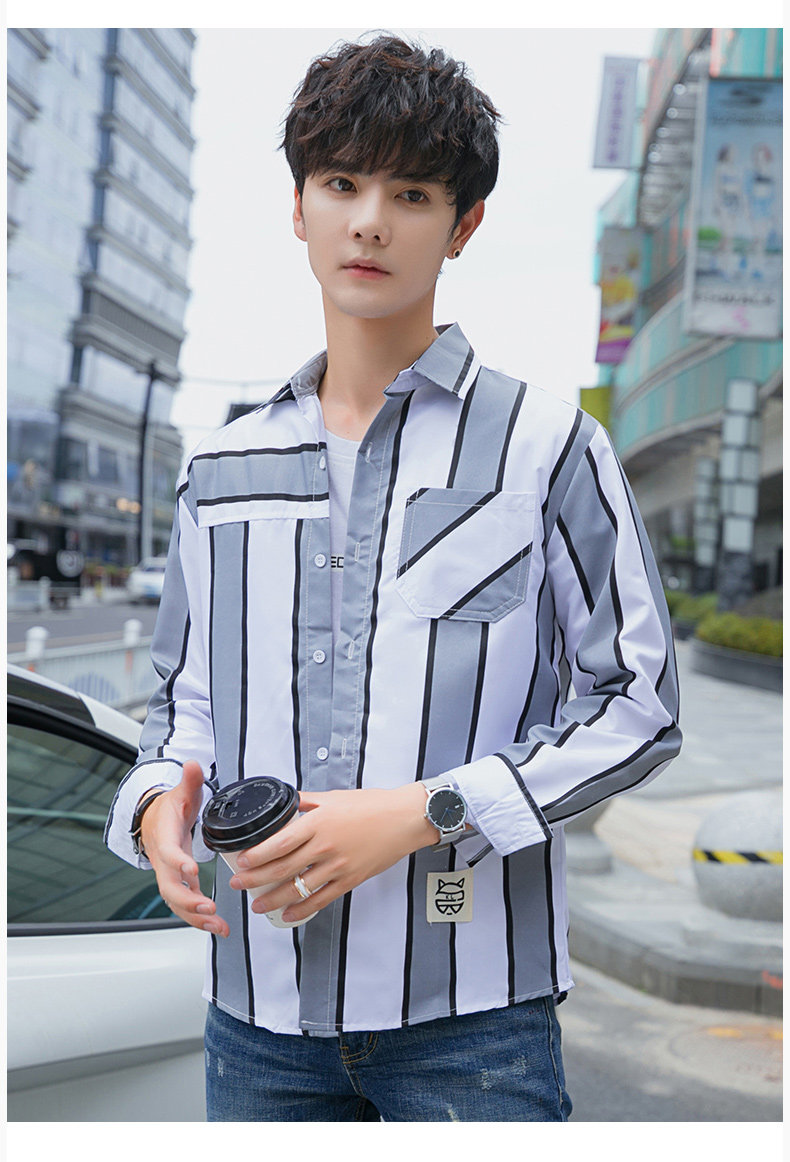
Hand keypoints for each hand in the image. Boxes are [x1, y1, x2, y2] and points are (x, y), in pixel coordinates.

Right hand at [140, 760, 228, 937]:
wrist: (154, 821)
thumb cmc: (169, 809)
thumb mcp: (181, 792)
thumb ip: (189, 780)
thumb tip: (192, 764)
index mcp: (164, 836)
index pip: (167, 851)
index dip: (176, 861)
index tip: (190, 869)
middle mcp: (163, 860)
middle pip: (168, 886)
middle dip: (187, 900)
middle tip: (207, 908)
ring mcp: (169, 875)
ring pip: (176, 902)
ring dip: (195, 917)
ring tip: (217, 926)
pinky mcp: (179, 884)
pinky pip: (186, 905)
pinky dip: (200, 919)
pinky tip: (218, 928)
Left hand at [228, 783, 436, 923]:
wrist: (404, 819)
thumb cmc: (372, 805)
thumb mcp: (333, 796)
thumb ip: (306, 800)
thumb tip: (286, 802)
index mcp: (318, 822)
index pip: (280, 843)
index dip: (257, 855)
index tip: (242, 861)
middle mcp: (325, 846)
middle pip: (282, 868)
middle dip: (255, 879)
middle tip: (238, 884)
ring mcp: (338, 866)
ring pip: (298, 888)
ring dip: (274, 898)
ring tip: (257, 904)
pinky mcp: (350, 880)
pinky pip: (321, 899)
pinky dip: (303, 909)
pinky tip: (289, 914)